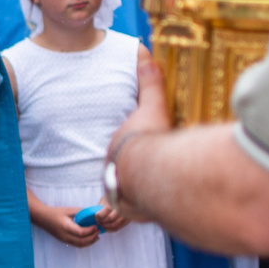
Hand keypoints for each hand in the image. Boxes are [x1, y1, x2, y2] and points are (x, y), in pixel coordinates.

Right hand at [41, 209, 101, 248]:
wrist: (43, 218)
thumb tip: (93, 214)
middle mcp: (65, 236)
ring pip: (80, 245)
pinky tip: (90, 238)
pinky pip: (76, 244)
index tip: (96, 226)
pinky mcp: (64, 241)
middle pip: (82, 241)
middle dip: (92, 238)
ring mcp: (64, 240)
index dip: (90, 231)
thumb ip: (81, 212)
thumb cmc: (56, 212)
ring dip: (90, 242)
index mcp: (66, 227)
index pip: (81, 232)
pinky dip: (84, 243)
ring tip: (97, 236)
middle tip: (99, 231)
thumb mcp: (68, 210)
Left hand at [96, 52, 175, 226]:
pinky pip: (135, 209)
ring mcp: (122, 192)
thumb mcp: (152, 106)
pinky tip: (153, 205)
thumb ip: (150, 83)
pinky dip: (143, 207)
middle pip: (125, 171)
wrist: (148, 175)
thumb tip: (145, 56)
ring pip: (128, 192)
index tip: (144, 149)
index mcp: (118, 148)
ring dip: (137, 192)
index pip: (124, 148)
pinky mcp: (132, 211)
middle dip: (134, 172)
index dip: (133, 148)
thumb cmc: (149, 141)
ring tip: (151, 190)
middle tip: (150, 170)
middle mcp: (116, 171)